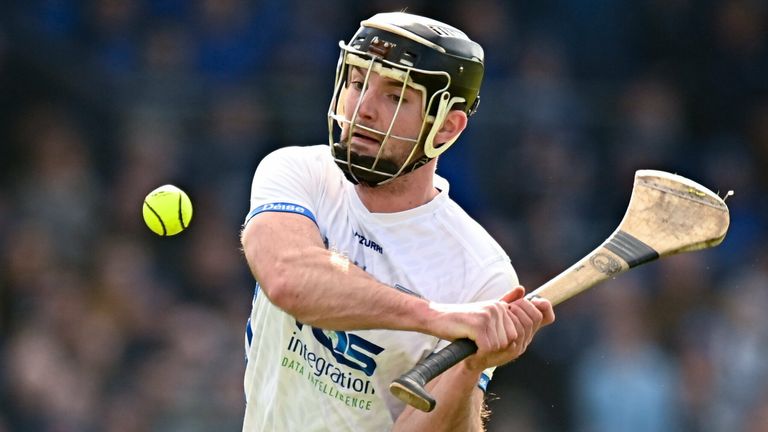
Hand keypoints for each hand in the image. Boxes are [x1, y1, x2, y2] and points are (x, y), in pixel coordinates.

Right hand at [430, 286, 554, 372]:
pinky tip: (469, 347)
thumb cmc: (458, 321)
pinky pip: (488, 348)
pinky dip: (478, 353)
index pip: (514, 334)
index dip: (499, 345)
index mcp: (500, 306)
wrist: (435, 317)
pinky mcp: (478, 324)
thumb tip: (522, 290)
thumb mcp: (482, 316)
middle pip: (509, 340)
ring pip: (499, 345)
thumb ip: (502, 309)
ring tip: (471, 343)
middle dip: (493, 348)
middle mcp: (497, 308)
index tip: (483, 344)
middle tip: (476, 345)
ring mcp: (488, 315)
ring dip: (484, 350)